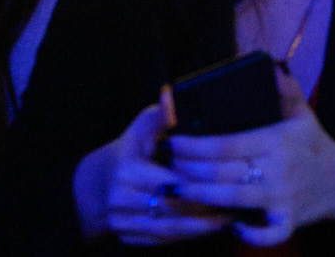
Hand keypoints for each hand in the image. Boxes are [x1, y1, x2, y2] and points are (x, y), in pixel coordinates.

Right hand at [73, 103, 228, 245]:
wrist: (98, 183)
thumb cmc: (131, 150)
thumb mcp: (143, 128)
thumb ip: (161, 114)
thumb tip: (171, 93)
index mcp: (126, 171)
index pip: (169, 180)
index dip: (197, 181)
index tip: (224, 180)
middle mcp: (120, 200)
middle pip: (172, 208)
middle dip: (204, 208)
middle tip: (235, 202)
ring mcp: (122, 222)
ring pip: (168, 229)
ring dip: (200, 227)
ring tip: (228, 218)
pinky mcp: (128, 238)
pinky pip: (161, 240)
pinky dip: (186, 236)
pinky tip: (208, 228)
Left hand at [169, 67, 334, 245]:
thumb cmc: (313, 145)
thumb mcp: (302, 114)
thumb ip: (284, 90)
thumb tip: (270, 66)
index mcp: (276, 140)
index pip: (228, 144)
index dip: (196, 145)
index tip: (174, 142)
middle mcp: (278, 169)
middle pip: (223, 172)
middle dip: (190, 170)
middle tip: (167, 166)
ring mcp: (283, 197)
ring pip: (233, 199)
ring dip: (201, 197)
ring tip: (177, 191)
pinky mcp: (288, 221)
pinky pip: (267, 233)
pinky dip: (250, 234)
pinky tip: (231, 225)